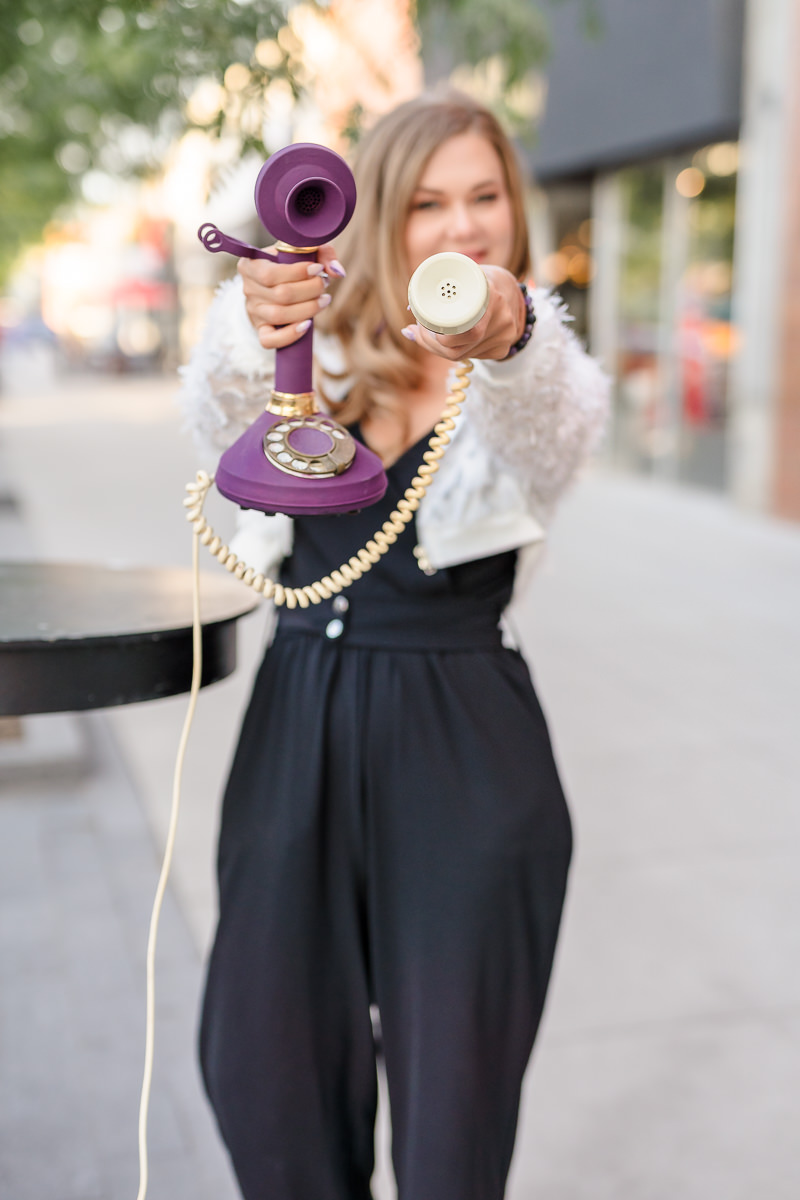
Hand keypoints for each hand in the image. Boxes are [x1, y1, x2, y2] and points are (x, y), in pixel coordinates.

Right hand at [238, 244, 345, 349]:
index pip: (271, 273)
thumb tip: (337, 271)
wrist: (273, 286)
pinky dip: (290, 335)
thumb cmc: (289, 265)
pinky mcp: (260, 329)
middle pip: (280, 294)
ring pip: (279, 315)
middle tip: (324, 284)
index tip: (319, 269)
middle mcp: (248, 288)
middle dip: (309, 290)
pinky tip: (307, 325)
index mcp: (251, 265)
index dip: (298, 273)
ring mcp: (253, 311)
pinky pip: (269, 340)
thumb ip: (322, 253)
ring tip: (324, 300)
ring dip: (308, 309)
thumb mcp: (302, 251)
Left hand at [402, 265, 528, 361]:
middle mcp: (502, 319)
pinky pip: (470, 357)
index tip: (418, 324)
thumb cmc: (478, 279)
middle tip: (415, 330)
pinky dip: (452, 351)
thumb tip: (410, 307)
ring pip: (461, 355)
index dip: (436, 334)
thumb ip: (438, 287)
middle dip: (429, 342)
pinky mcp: (501, 350)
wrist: (511, 289)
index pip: (463, 330)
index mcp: (493, 296)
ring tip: (425, 334)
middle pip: (458, 347)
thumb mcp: (461, 273)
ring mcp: (504, 337)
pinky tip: (442, 344)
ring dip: (437, 348)